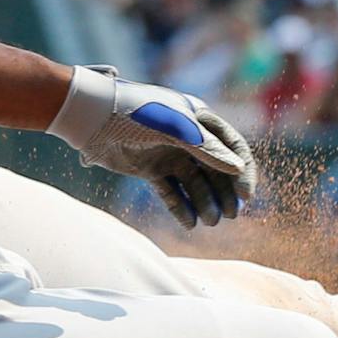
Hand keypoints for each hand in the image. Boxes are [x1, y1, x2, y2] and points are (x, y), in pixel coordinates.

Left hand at [47, 65, 257, 227]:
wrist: (92, 118)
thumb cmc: (136, 113)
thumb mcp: (176, 128)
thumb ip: (207, 149)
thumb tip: (238, 169)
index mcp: (198, 120)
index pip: (231, 146)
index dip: (242, 172)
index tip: (245, 196)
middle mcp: (186, 137)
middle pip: (216, 169)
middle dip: (225, 192)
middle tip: (230, 215)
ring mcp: (168, 154)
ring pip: (195, 183)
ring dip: (205, 202)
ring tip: (210, 222)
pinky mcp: (150, 170)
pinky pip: (171, 192)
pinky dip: (181, 208)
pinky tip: (190, 223)